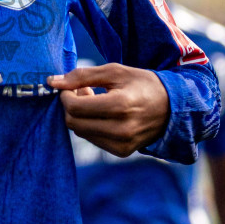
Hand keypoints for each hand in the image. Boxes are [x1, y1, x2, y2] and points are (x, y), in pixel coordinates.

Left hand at [48, 63, 169, 157]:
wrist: (173, 107)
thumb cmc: (142, 84)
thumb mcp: (115, 71)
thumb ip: (82, 75)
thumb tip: (51, 82)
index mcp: (120, 106)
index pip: (74, 108)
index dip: (65, 95)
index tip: (71, 85)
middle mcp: (121, 129)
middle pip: (73, 122)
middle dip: (70, 105)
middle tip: (82, 91)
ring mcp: (122, 144)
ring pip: (80, 132)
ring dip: (80, 116)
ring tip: (95, 100)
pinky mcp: (122, 152)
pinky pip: (92, 139)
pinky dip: (91, 126)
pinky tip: (103, 114)